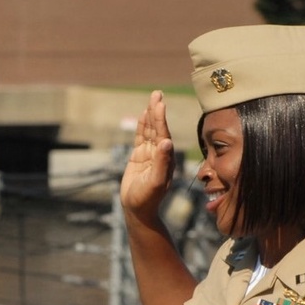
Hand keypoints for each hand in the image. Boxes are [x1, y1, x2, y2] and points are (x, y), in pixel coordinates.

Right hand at [120, 90, 175, 224]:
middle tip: (157, 94)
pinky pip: (141, 138)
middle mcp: (159, 154)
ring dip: (150, 115)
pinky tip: (143, 115)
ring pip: (149, 131)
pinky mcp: (139, 158)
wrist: (138, 210)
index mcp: (165, 158)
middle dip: (157, 111)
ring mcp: (149, 155)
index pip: (163, 134)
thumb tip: (166, 142)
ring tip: (153, 99)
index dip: (161, 119)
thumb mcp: (156, 181)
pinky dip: (142, 126)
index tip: (160, 104)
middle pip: (158, 128)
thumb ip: (162, 162)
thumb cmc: (148, 199)